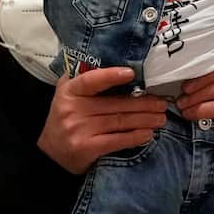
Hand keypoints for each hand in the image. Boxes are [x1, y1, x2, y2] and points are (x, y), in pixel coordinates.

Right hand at [38, 67, 167, 173]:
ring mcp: (79, 130)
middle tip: (162, 102)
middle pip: (115, 104)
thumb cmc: (65, 117)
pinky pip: (117, 140)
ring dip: (145, 119)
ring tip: (161, 117)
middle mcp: (73, 110)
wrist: (50, 153)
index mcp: (69, 91)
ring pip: (120, 122)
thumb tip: (113, 61)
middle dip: (143, 103)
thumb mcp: (67, 93)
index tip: (131, 73)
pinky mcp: (86, 148)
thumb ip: (84, 77)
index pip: (91, 80)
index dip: (111, 76)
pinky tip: (148, 134)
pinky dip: (135, 137)